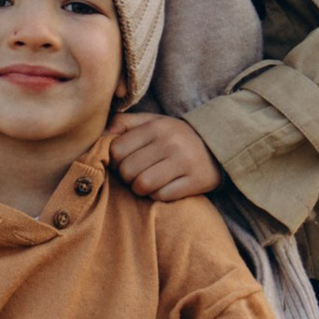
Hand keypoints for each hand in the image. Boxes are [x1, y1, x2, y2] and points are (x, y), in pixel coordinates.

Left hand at [108, 112, 222, 201]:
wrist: (218, 145)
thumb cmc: (175, 136)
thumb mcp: (152, 122)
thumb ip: (124, 124)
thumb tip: (99, 135)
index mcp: (156, 127)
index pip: (117, 150)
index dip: (116, 161)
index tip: (125, 162)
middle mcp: (170, 142)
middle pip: (128, 170)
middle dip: (127, 177)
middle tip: (136, 175)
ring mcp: (184, 162)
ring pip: (143, 185)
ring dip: (141, 189)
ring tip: (147, 183)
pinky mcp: (195, 181)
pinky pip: (162, 196)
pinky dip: (158, 196)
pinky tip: (163, 188)